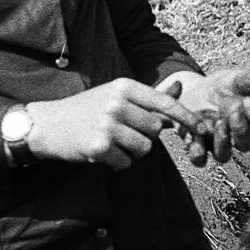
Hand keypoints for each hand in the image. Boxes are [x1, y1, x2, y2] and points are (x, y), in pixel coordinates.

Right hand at [27, 78, 206, 169]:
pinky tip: (101, 153)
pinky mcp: (98, 146)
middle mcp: (117, 103)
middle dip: (145, 136)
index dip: (186, 117)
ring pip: (145, 148)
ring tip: (112, 142)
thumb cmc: (87, 109)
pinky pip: (126, 163)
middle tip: (123, 133)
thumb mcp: (116, 96)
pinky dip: (117, 163)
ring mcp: (107, 124)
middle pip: (156, 129)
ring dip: (132, 151)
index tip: (203, 128)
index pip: (164, 102)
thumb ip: (149, 97)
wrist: (46, 125)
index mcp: (124, 87)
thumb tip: (179, 87)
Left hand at [159, 69, 249, 164]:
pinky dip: (197, 153)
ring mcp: (216, 144)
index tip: (249, 101)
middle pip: (246, 144)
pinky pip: (199, 159)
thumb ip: (241, 81)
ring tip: (218, 123)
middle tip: (234, 112)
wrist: (191, 91)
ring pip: (223, 156)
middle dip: (241, 129)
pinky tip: (195, 139)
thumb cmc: (219, 87)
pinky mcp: (197, 147)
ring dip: (222, 142)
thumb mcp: (230, 79)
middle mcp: (236, 137)